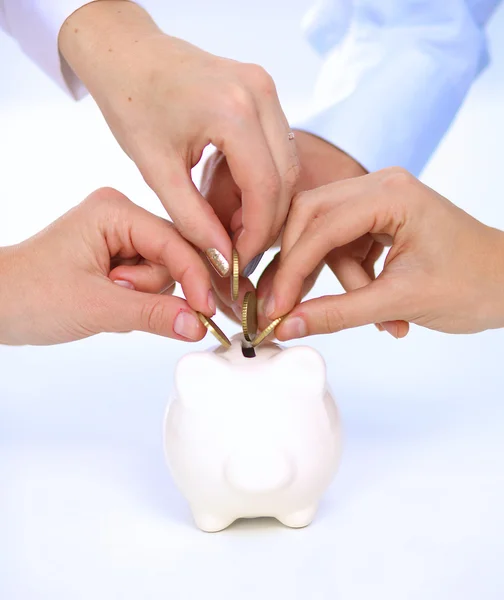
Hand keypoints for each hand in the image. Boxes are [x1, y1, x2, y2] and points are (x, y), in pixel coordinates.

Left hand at [0, 188, 213, 345]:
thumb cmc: (27, 294)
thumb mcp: (96, 307)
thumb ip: (152, 314)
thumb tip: (198, 324)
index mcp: (114, 211)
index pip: (174, 242)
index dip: (193, 277)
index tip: (206, 311)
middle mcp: (120, 217)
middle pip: (172, 257)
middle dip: (152, 288)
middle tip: (119, 299)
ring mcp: (118, 237)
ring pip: (162, 273)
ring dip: (142, 297)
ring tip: (105, 301)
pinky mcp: (117, 257)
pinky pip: (148, 282)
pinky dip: (136, 300)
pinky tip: (110, 303)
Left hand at [59, 1, 297, 276]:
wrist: (126, 53)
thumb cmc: (131, 103)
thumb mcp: (156, 169)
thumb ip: (192, 218)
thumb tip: (222, 258)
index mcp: (232, 111)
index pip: (266, 188)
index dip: (257, 232)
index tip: (239, 260)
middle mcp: (259, 93)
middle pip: (285, 177)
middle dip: (265, 221)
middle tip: (237, 247)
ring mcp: (265, 88)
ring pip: (286, 164)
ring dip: (263, 201)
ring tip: (229, 222)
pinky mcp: (262, 91)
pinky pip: (275, 147)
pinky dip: (259, 177)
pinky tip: (230, 194)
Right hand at [269, 168, 503, 338]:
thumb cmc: (474, 285)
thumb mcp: (400, 301)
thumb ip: (338, 313)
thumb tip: (288, 325)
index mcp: (391, 193)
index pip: (321, 227)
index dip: (293, 270)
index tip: (276, 306)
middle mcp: (381, 185)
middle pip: (311, 219)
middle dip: (299, 266)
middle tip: (288, 306)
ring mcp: (380, 201)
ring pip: (326, 236)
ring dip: (339, 281)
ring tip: (377, 317)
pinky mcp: (381, 220)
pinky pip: (344, 246)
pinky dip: (353, 279)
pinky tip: (378, 306)